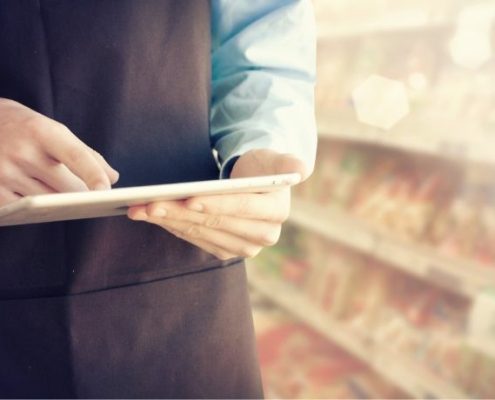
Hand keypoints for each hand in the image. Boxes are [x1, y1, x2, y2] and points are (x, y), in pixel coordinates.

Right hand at [0, 98, 118, 204]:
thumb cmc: (24, 129)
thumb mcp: (53, 130)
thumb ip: (85, 154)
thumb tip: (113, 178)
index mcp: (42, 132)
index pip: (75, 155)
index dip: (93, 173)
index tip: (107, 190)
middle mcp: (22, 151)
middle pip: (65, 186)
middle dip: (79, 194)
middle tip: (87, 196)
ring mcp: (3, 172)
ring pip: (47, 202)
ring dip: (58, 204)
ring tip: (58, 194)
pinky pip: (24, 209)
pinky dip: (35, 209)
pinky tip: (37, 204)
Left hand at [127, 149, 307, 259]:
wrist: (254, 185)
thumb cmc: (261, 167)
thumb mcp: (276, 159)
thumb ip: (288, 163)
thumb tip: (301, 169)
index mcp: (277, 212)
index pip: (242, 208)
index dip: (216, 204)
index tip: (188, 197)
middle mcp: (264, 236)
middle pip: (216, 223)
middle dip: (180, 212)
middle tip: (149, 203)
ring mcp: (244, 247)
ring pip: (201, 232)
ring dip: (168, 220)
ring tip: (140, 208)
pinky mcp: (226, 251)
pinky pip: (195, 239)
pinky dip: (172, 227)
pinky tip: (152, 217)